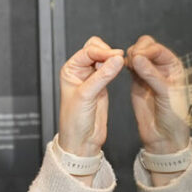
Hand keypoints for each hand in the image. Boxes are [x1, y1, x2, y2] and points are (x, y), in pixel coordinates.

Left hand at [57, 36, 125, 157]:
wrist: (82, 141)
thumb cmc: (74, 121)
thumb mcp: (86, 96)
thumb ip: (102, 76)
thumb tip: (116, 59)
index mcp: (70, 70)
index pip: (88, 51)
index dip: (102, 51)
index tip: (116, 56)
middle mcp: (80, 72)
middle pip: (96, 49)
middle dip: (108, 52)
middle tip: (119, 59)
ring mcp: (92, 78)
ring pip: (104, 58)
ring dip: (113, 59)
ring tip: (121, 64)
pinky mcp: (103, 86)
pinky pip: (111, 69)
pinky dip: (117, 67)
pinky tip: (121, 69)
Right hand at [127, 35, 189, 153]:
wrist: (164, 136)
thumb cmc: (174, 117)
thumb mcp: (166, 94)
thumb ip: (152, 75)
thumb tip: (137, 58)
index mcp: (173, 66)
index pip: (157, 49)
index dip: (146, 50)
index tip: (137, 57)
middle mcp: (161, 67)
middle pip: (145, 47)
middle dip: (137, 50)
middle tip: (132, 61)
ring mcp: (148, 73)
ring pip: (136, 55)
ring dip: (129, 57)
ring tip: (127, 66)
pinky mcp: (136, 82)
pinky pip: (129, 67)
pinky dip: (124, 65)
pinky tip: (122, 69)